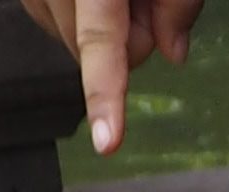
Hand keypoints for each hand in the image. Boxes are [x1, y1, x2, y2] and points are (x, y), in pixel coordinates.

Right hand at [11, 0, 206, 158]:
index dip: (106, 93)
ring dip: (99, 24)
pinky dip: (77, 12)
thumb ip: (180, 1)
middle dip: (126, 36)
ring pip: (67, 37)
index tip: (108, 142)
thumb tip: (173, 53)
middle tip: (144, 0)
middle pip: (88, 47)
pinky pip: (48, 16)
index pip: (101, 39)